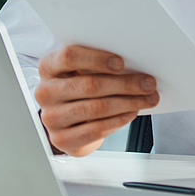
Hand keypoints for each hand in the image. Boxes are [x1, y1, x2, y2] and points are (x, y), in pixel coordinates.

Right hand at [34, 45, 158, 156]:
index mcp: (49, 67)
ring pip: (96, 108)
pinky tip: (132, 112)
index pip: (69, 57)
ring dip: (128, 103)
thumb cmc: (81, 89)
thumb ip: (100, 64)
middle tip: (149, 83)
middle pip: (89, 85)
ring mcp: (51, 118)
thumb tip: (136, 64)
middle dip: (125, 84)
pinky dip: (119, 120)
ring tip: (148, 99)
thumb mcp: (84, 71)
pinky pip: (96, 129)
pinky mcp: (62, 139)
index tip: (121, 63)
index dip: (97, 59)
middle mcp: (45, 92)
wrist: (70, 122)